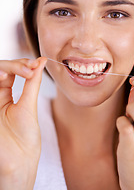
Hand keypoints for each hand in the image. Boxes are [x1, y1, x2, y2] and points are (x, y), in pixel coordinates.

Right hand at [0, 57, 46, 189]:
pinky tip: (5, 76)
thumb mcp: (30, 104)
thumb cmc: (25, 136)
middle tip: (30, 68)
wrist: (19, 159)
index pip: (12, 71)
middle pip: (1, 70)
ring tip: (22, 71)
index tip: (37, 63)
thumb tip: (41, 61)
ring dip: (7, 68)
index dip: (23, 64)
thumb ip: (32, 82)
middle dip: (16, 65)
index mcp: (7, 95)